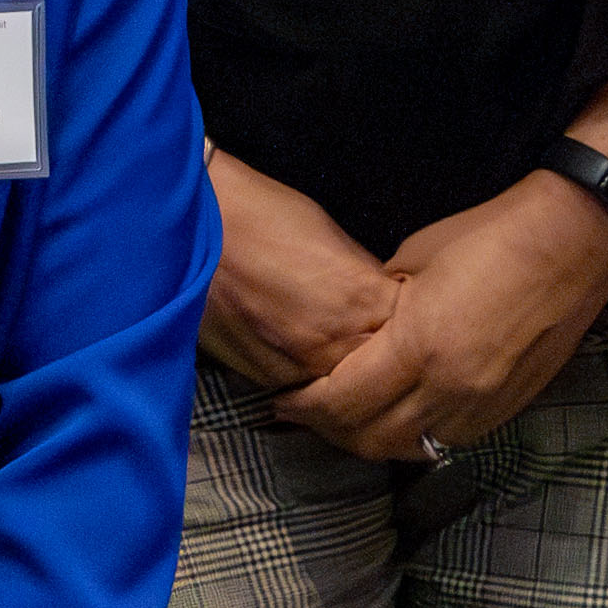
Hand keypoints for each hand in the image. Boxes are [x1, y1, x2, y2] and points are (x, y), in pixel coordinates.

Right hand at [196, 149, 398, 396]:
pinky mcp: (266, 379)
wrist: (194, 228)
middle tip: (372, 342)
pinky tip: (297, 351)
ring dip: (344, 376)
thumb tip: (383, 304)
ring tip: (332, 348)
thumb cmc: (265, 217)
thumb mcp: (336, 240)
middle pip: (383, 372)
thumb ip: (366, 283)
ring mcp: (300, 368)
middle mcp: (338, 345)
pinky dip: (306, 378)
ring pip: (343, 390)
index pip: (413, 336)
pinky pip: (303, 390)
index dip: (410, 330)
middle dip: (382, 359)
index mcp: (366, 301)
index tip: (405, 321)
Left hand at [275, 172, 607, 466]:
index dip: (306, 406)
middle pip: (370, 438)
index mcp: (417, 345)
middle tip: (309, 413)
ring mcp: (482, 402)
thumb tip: (358, 331)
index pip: (342, 401)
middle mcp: (449, 386)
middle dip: (331, 430)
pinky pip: (448, 439)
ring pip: (409, 447)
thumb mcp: (413, 259)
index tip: (285, 400)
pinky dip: (416, 435)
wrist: (572, 240)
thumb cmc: (489, 235)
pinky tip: (402, 417)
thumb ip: (379, 306)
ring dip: (372, 439)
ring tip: (350, 420)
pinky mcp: (507, 406)